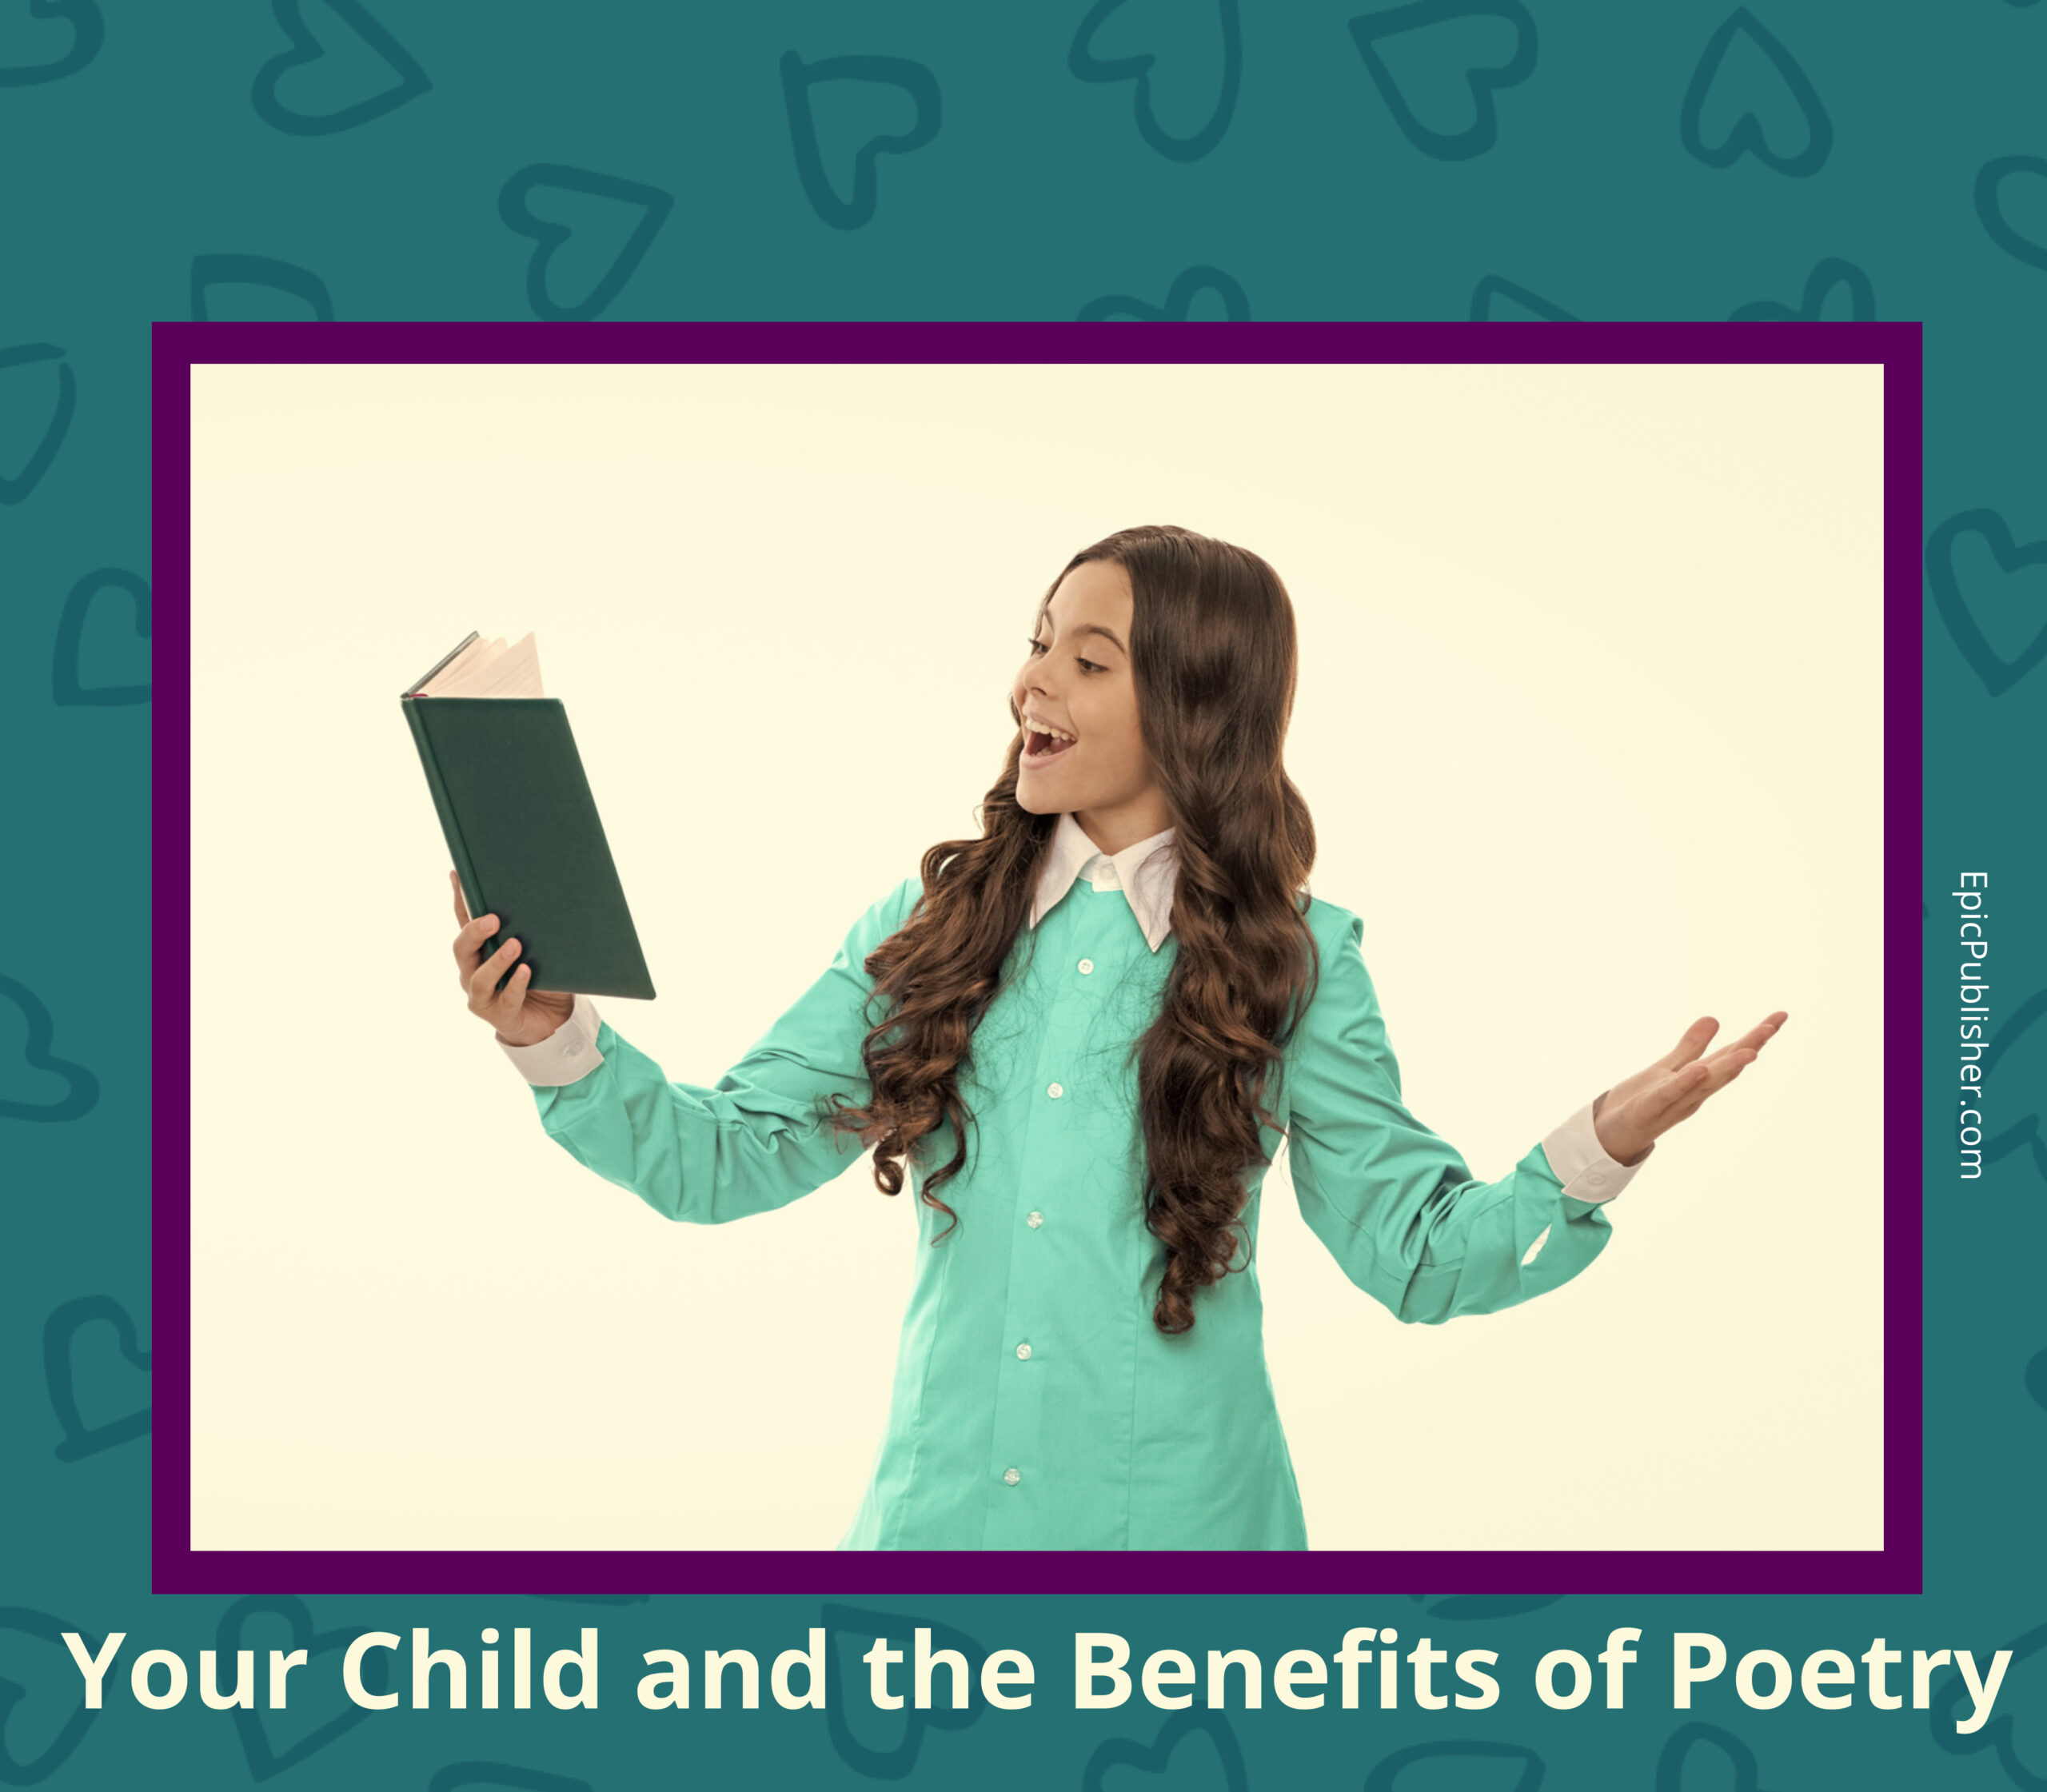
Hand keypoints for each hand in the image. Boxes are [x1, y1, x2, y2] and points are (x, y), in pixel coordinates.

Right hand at [450, 868, 575, 1047]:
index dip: (460, 899)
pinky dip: (516, 984)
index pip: (464, 921)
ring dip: (496, 960)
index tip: (459, 873)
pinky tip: (526, 971)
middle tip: (494, 919)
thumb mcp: (540, 950)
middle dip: (475, 932)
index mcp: (479, 951)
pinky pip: (505, 999)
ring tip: (515, 945)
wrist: (553, 1021)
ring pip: (479, 977)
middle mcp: (473, 971)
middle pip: (462, 949)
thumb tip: (552, 895)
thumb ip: (537, 930)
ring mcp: (481, 995)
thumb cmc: (544, 979)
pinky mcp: (498, 1016)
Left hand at [1592, 1011, 1788, 1165]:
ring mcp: (1673, 1103)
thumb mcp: (1668, 1067)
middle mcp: (1693, 1093)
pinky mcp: (1647, 1111)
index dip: (1755, 1037)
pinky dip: (1684, 1083)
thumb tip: (1714, 1018)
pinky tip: (1699, 1069)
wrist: (1613, 1136)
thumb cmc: (1643, 1102)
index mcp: (1700, 1080)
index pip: (1731, 1055)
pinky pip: (1668, 1095)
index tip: (1780, 1016)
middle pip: (1726, 1068)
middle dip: (1750, 1048)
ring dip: (1727, 1067)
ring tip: (1750, 1051)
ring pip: (1704, 1084)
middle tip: (1772, 1027)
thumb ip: (1691, 1046)